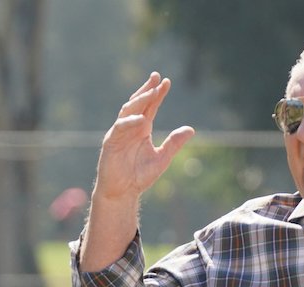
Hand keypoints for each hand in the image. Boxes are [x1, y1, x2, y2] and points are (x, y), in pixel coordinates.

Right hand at [93, 73, 194, 202]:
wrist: (123, 191)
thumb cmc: (140, 175)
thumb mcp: (162, 158)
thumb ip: (174, 143)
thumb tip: (192, 129)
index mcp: (142, 128)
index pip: (151, 107)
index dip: (158, 94)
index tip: (167, 82)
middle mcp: (131, 127)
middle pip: (139, 103)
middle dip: (148, 90)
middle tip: (157, 77)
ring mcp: (119, 132)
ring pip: (128, 110)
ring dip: (140, 101)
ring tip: (152, 93)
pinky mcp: (111, 141)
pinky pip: (120, 128)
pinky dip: (130, 122)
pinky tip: (141, 119)